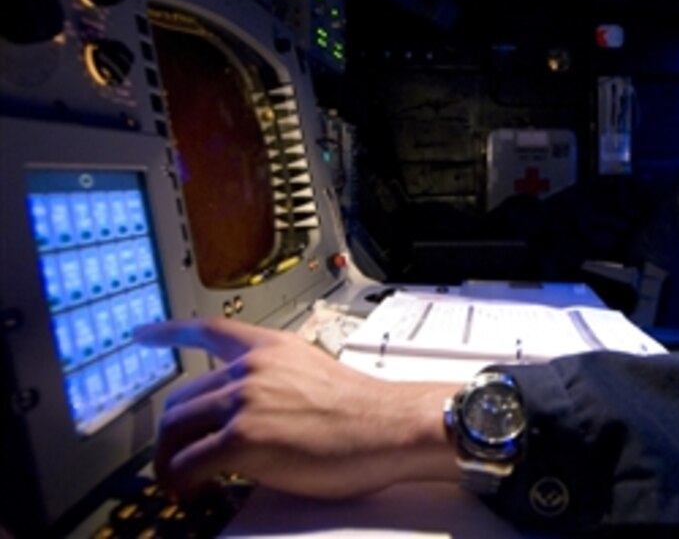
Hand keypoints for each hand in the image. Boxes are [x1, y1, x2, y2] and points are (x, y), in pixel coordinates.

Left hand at [135, 318, 458, 498]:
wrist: (390, 428)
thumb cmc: (365, 412)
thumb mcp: (314, 375)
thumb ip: (278, 383)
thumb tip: (255, 412)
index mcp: (271, 349)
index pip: (210, 331)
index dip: (170, 333)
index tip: (145, 334)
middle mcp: (252, 369)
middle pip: (181, 399)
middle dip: (172, 435)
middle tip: (179, 460)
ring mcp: (245, 402)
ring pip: (175, 431)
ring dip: (171, 463)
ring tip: (184, 483)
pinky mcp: (243, 439)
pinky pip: (187, 463)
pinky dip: (181, 483)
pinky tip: (193, 492)